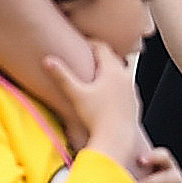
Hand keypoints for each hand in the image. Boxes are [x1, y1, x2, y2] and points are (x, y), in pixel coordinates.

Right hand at [40, 41, 140, 157]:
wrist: (116, 139)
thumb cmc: (96, 118)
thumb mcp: (76, 95)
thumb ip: (61, 76)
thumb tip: (47, 60)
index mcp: (112, 71)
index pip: (103, 48)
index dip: (92, 43)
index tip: (83, 43)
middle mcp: (126, 78)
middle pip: (115, 58)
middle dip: (103, 55)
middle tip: (91, 55)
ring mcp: (132, 91)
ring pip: (124, 72)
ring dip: (113, 70)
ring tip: (101, 73)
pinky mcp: (134, 103)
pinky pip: (128, 88)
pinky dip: (120, 85)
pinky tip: (110, 93)